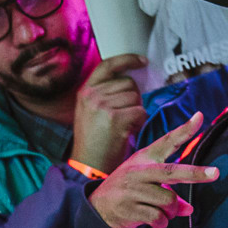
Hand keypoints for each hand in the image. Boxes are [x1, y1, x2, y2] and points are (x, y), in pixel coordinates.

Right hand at [70, 54, 149, 174]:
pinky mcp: (115, 118)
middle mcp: (92, 95)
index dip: (127, 60)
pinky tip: (128, 132)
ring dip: (137, 112)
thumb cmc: (95, 143)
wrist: (88, 166)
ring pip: (136, 98)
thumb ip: (105, 95)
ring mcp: (102, 106)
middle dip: (134, 99)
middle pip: (128, 83)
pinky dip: (140, 122)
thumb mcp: (90, 112)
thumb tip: (132, 82)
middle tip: (126, 117)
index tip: (142, 61)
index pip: (108, 65)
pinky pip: (140, 111)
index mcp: (85, 92)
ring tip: (124, 127)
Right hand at [88, 111, 218, 227]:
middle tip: (215, 173)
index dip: (185, 130)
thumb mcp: (149, 183)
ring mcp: (133, 189)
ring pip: (169, 201)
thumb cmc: (131, 189)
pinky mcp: (129, 208)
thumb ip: (171, 191)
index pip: (168, 141)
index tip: (200, 116)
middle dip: (195, 174)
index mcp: (146, 158)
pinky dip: (162, 223)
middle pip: (172, 172)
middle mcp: (140, 171)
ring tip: (162, 212)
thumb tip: (189, 209)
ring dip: (172, 211)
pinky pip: (158, 218)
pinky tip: (154, 222)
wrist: (98, 206)